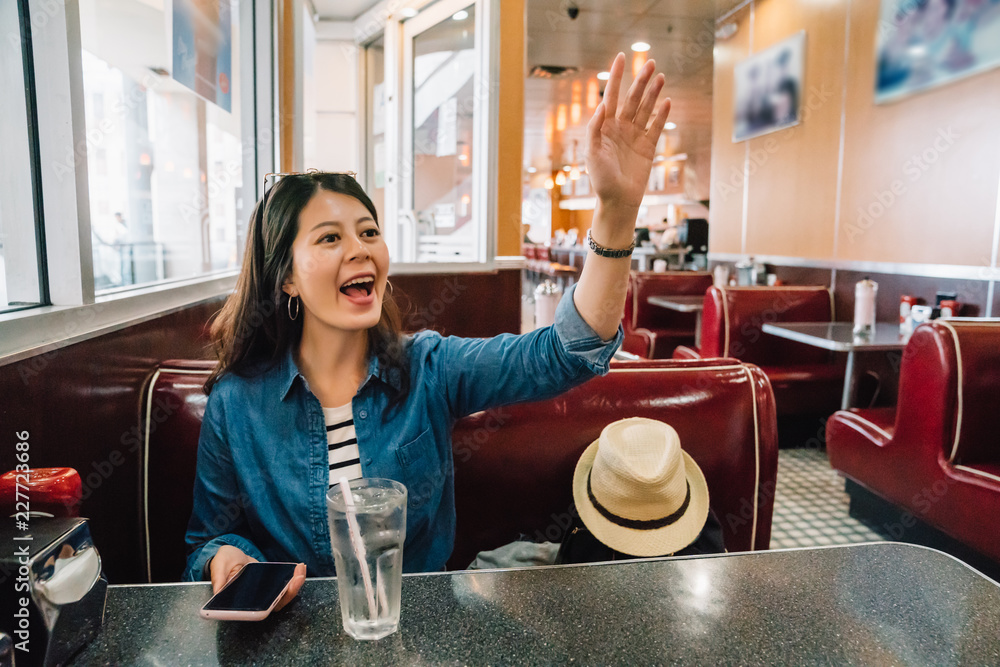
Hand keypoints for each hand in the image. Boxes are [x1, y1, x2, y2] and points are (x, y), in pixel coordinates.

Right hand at [209, 545, 307, 611]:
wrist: (232, 556)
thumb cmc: (223, 563)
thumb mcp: (218, 567)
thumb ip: (218, 578)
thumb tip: (218, 591)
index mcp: (241, 603)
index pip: (257, 611)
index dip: (270, 605)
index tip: (280, 594)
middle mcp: (255, 602)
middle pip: (275, 604)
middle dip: (290, 592)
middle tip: (297, 577)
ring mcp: (265, 594)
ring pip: (283, 596)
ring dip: (295, 585)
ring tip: (301, 569)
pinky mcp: (272, 585)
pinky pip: (285, 586)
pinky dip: (294, 578)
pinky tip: (299, 567)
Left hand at [586, 53, 671, 212]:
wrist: (617, 201)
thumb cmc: (601, 179)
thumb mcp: (592, 153)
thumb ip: (595, 128)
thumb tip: (602, 105)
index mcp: (605, 126)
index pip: (611, 95)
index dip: (616, 76)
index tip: (621, 57)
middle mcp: (620, 127)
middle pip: (632, 98)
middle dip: (640, 80)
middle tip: (649, 62)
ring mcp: (635, 136)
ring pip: (645, 109)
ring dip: (652, 92)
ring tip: (659, 76)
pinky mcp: (648, 147)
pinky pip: (656, 127)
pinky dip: (662, 114)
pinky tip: (667, 101)